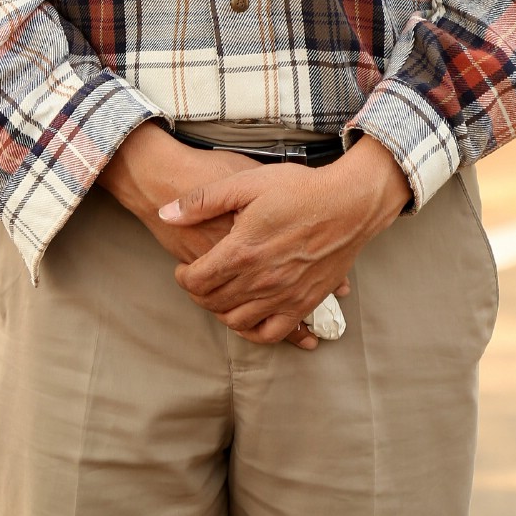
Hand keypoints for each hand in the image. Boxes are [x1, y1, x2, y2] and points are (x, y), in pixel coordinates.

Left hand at [98, 124, 319, 349]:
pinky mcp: (305, 303)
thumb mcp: (245, 182)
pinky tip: (248, 317)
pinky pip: (271, 333)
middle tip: (199, 280)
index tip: (184, 268)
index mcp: (242, 251)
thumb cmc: (298, 189)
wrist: (350, 203)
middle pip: (213, 303)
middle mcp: (261, 280)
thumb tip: (165, 212)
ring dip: (221, 311)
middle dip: (198, 294)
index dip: (183, 277)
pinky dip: (253, 332)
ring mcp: (284, 296)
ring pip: (238, 322)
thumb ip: (202, 200)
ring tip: (221, 294)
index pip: (196, 281)